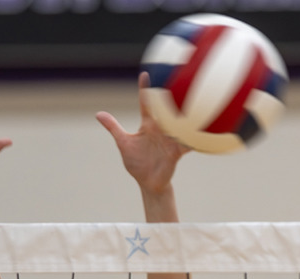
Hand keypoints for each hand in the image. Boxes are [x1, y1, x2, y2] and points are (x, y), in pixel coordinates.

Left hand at [95, 71, 189, 196]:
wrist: (148, 183)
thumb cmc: (137, 163)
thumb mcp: (124, 143)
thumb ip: (114, 128)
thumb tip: (98, 114)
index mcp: (148, 125)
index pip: (146, 104)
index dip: (145, 89)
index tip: (145, 74)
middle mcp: (161, 129)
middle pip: (166, 108)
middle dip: (170, 93)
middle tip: (175, 76)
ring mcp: (170, 139)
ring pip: (179, 122)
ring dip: (185, 112)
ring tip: (192, 98)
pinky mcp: (177, 151)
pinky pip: (188, 143)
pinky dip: (194, 137)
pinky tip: (201, 131)